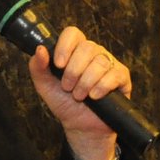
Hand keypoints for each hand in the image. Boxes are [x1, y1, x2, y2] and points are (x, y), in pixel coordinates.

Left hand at [28, 26, 129, 159]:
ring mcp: (109, 63)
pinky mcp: (121, 77)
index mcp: (75, 50)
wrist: (81, 126)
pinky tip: (94, 97)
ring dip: (86, 82)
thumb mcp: (45, 86)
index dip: (65, 46)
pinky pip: (114, 75)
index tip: (59, 64)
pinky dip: (101, 87)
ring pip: (100, 62)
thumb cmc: (64, 103)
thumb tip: (40, 49)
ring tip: (80, 96)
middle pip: (87, 47)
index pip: (73, 33)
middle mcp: (93, 53)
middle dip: (74, 71)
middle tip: (67, 87)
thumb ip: (38, 67)